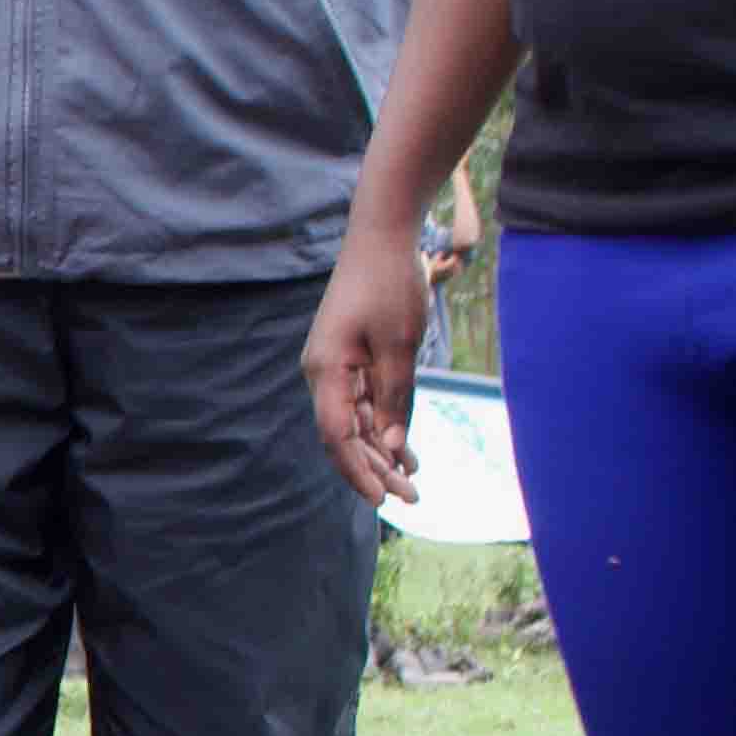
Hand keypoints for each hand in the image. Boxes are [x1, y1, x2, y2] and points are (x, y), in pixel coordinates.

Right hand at [302, 219, 432, 510]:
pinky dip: (383, 424)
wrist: (381, 237)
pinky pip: (363, 402)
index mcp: (326, 370)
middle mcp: (323, 374)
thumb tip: (391, 444)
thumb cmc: (389, 284)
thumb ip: (394, 397)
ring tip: (412, 480)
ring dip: (382, 451)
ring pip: (355, 422)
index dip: (358, 470)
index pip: (336, 436)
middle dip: (376, 468)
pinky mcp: (350, 358)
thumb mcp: (400, 344)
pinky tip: (404, 449)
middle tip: (411, 498)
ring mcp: (335, 367)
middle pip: (345, 435)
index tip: (381, 499)